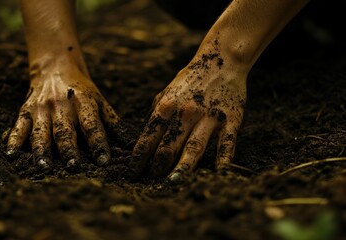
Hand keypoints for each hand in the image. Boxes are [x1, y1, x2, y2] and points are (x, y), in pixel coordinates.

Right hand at [6, 66, 119, 170]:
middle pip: (65, 131)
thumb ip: (113, 122)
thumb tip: (130, 144)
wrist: (54, 66)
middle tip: (73, 167)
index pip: (92, 126)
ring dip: (42, 150)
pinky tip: (11, 155)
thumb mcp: (100, 100)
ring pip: (41, 132)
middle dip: (69, 150)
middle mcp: (61, 106)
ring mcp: (41, 109)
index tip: (103, 161)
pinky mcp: (25, 111)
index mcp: (83, 102)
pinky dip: (14, 141)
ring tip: (43, 167)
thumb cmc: (82, 90)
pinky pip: (18, 127)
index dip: (99, 143)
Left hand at [130, 53, 246, 180]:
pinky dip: (224, 158)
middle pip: (167, 147)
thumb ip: (155, 114)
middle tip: (149, 183)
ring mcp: (208, 117)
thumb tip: (144, 138)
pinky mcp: (230, 120)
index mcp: (166, 106)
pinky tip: (220, 173)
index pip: (147, 138)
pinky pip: (226, 143)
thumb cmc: (190, 80)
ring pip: (193, 147)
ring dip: (182, 167)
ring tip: (173, 182)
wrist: (221, 61)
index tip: (131, 173)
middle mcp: (185, 113)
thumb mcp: (166, 93)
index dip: (138, 158)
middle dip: (156, 168)